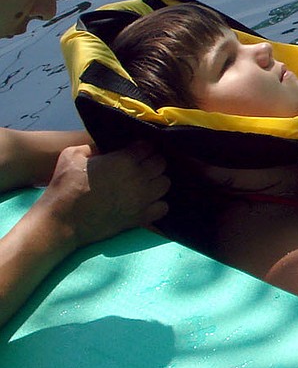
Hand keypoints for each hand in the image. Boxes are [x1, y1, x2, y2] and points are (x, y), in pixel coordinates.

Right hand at [41, 142, 168, 247]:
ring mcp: (142, 199)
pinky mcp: (140, 217)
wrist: (62, 221)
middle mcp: (138, 178)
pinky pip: (163, 207)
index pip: (148, 147)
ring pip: (165, 184)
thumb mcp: (72, 155)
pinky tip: (147, 201)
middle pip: (161, 164)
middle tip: (141, 165)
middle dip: (153, 161)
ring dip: (157, 180)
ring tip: (146, 182)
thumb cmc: (65, 186)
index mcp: (124, 160)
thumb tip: (106, 147)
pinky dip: (158, 203)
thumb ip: (94, 146)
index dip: (142, 147)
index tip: (136, 150)